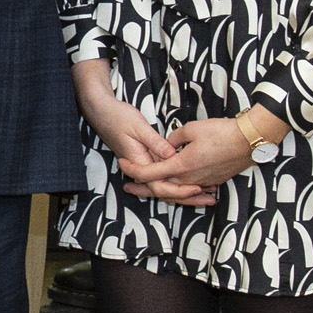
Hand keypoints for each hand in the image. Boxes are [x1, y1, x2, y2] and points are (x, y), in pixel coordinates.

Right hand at [71, 58, 199, 204]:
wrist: (102, 112)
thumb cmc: (118, 117)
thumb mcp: (139, 127)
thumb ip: (156, 143)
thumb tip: (172, 155)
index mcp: (139, 162)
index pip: (160, 185)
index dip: (180, 190)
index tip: (197, 188)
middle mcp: (141, 167)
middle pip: (165, 191)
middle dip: (188, 198)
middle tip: (210, 200)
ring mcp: (144, 165)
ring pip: (165, 186)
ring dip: (186, 192)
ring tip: (207, 196)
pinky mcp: (147, 160)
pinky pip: (163, 176)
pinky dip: (179, 182)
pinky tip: (194, 183)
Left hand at [116, 109, 286, 205]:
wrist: (250, 141)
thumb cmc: (222, 133)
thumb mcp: (192, 129)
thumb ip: (174, 138)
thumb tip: (168, 144)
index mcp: (181, 166)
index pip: (150, 173)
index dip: (133, 169)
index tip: (122, 163)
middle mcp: (190, 179)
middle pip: (160, 189)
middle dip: (141, 189)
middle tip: (127, 186)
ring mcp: (202, 182)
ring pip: (176, 192)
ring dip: (160, 190)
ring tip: (146, 190)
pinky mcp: (212, 182)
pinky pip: (190, 190)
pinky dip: (178, 190)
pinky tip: (174, 188)